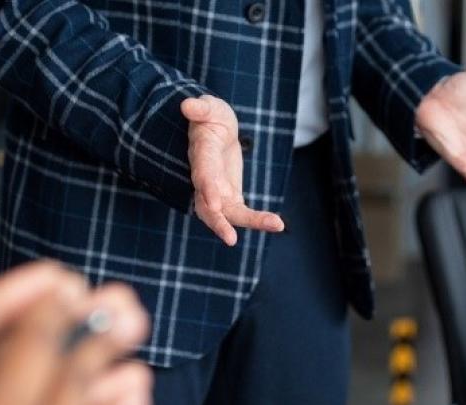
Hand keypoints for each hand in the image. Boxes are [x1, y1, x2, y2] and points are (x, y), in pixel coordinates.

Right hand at [183, 95, 283, 245]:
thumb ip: (201, 108)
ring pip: (227, 215)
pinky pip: (242, 213)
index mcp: (201, 155)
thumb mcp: (209, 108)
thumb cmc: (211, 117)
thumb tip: (188, 105)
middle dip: (218, 222)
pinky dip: (258, 220)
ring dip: (249, 222)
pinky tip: (277, 224)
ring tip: (275, 225)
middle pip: (207, 206)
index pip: (202, 174)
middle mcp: (205, 179)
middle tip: (230, 239)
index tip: (214, 203)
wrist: (214, 131)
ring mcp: (217, 191)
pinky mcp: (230, 197)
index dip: (207, 188)